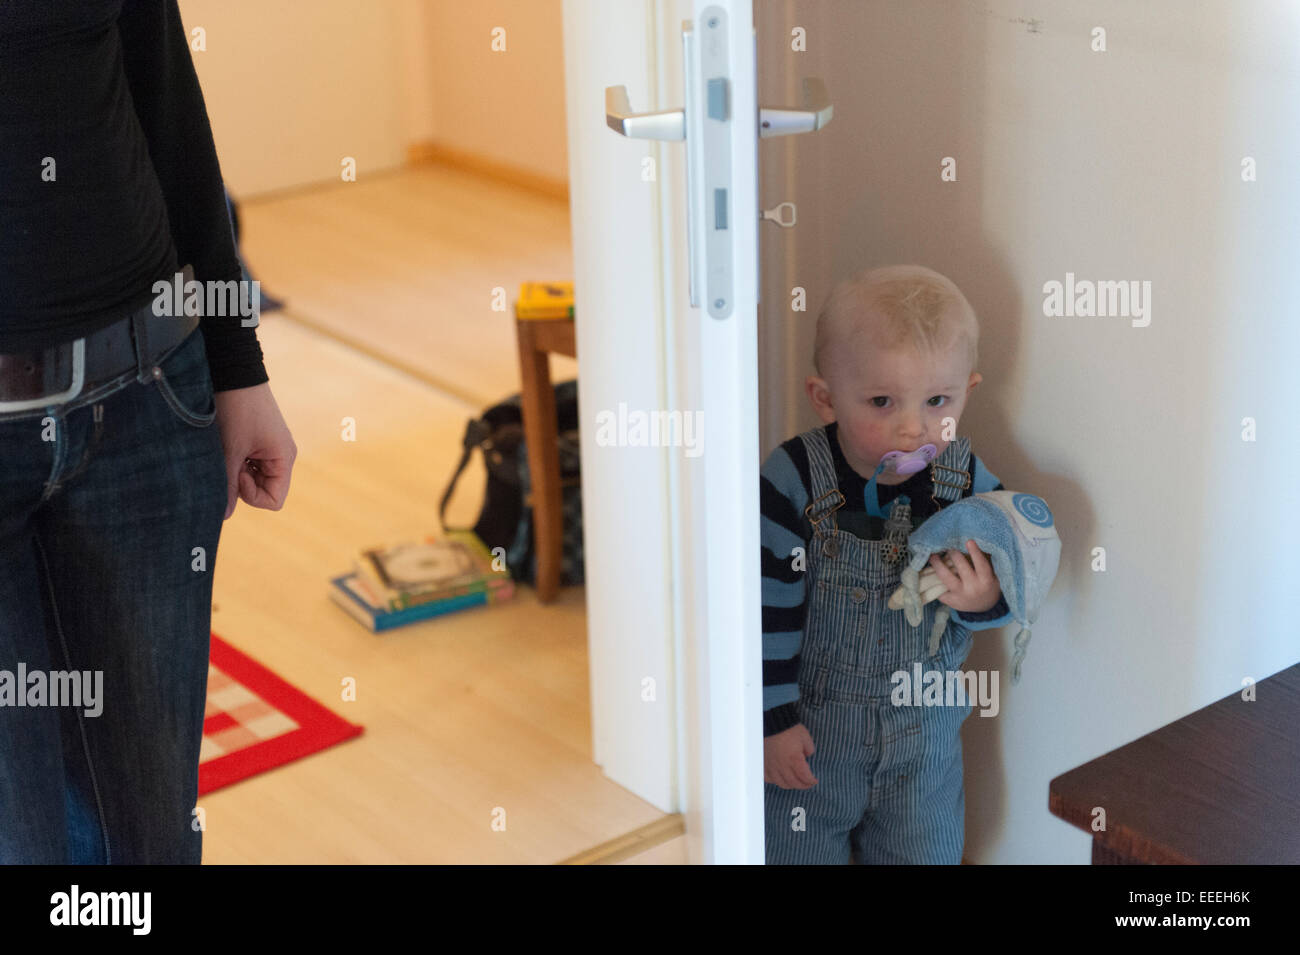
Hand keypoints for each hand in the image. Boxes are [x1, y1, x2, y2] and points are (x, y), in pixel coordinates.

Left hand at [212, 383, 296, 519]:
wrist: (234, 373)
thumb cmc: (237, 408)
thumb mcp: (231, 450)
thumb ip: (228, 485)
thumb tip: (223, 515)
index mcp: (284, 458)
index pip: (274, 500)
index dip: (252, 495)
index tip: (238, 473)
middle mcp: (281, 456)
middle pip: (265, 490)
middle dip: (242, 483)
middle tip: (228, 461)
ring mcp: (270, 448)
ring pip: (254, 477)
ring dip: (237, 471)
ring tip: (226, 449)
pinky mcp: (258, 441)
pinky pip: (249, 464)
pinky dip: (236, 460)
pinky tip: (227, 443)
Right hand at [764, 723, 817, 788]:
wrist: (771, 722)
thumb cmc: (789, 728)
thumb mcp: (805, 737)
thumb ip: (809, 749)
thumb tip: (807, 756)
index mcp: (794, 759)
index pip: (804, 777)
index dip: (811, 781)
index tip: (814, 780)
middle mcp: (782, 765)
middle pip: (793, 783)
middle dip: (803, 785)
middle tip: (807, 783)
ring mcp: (771, 766)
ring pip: (781, 783)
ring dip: (790, 785)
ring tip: (795, 782)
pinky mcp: (763, 763)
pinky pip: (768, 778)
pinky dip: (775, 781)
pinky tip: (779, 778)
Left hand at [928, 539, 1001, 613]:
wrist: (984, 607)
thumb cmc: (986, 584)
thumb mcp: (990, 575)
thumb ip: (982, 562)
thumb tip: (970, 542)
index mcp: (986, 581)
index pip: (981, 565)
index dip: (975, 552)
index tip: (969, 541)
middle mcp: (973, 588)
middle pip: (961, 567)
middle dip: (953, 554)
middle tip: (948, 546)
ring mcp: (961, 595)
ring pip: (946, 577)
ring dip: (938, 564)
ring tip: (933, 556)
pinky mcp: (951, 601)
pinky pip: (940, 588)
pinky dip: (934, 579)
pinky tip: (930, 573)